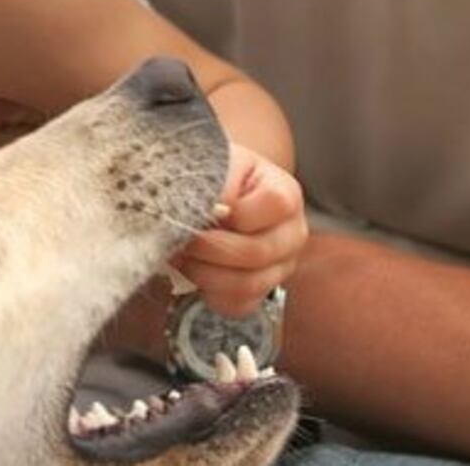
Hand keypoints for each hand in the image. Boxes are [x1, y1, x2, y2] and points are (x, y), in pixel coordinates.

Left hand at [170, 143, 306, 317]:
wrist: (203, 197)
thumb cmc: (212, 178)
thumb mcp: (213, 165)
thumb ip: (216, 182)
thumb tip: (212, 210)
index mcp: (285, 194)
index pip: (275, 205)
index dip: (236, 211)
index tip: (205, 207)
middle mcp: (291, 234)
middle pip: (257, 253)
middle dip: (208, 247)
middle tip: (178, 236)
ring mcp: (279, 268)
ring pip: (246, 285)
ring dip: (203, 272)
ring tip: (179, 253)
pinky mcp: (260, 293)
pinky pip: (236, 305)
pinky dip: (208, 291)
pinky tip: (193, 270)